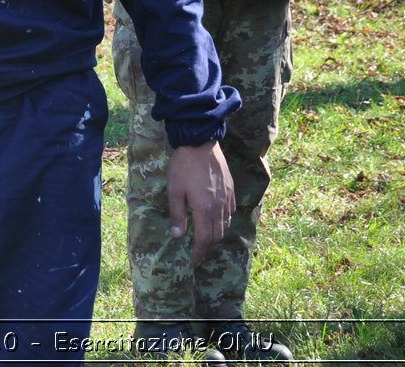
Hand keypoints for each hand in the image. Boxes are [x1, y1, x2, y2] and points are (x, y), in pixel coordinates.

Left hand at [166, 141, 233, 265]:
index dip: (199, 253)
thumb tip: (178, 235)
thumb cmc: (183, 166)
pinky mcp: (230, 189)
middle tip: (200, 254)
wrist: (200, 142)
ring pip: (225, 224)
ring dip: (217, 236)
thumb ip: (177, 214)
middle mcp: (218, 207)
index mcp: (204, 209)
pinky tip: (218, 220)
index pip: (204, 239)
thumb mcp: (174, 190)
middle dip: (208, 248)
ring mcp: (226, 198)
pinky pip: (230, 211)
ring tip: (208, 240)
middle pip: (217, 235)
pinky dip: (224, 221)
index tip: (194, 261)